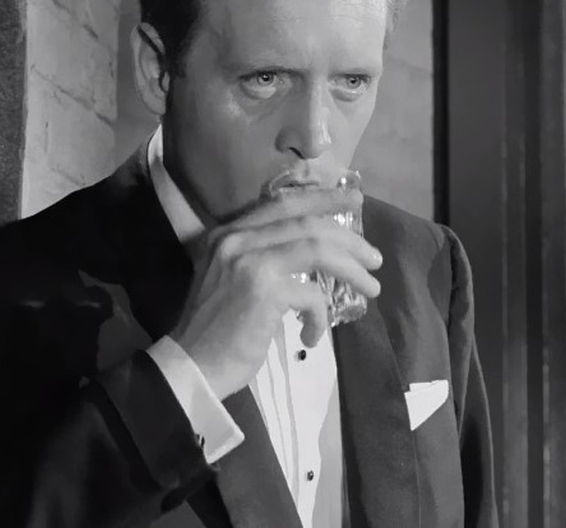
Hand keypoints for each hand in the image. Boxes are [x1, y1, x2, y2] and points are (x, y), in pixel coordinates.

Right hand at [171, 187, 382, 398]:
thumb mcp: (231, 279)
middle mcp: (237, 239)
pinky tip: (313, 335)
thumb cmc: (214, 329)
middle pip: (307, 222)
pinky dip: (320, 315)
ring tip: (372, 286)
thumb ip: (262, 257)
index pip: (283, 203)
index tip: (354, 201)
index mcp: (228, 232)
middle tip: (374, 256)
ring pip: (317, 248)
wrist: (191, 366)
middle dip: (349, 237)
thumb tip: (315, 251)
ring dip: (352, 268)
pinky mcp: (263, 291)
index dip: (323, 199)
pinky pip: (312, 295)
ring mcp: (250, 262)